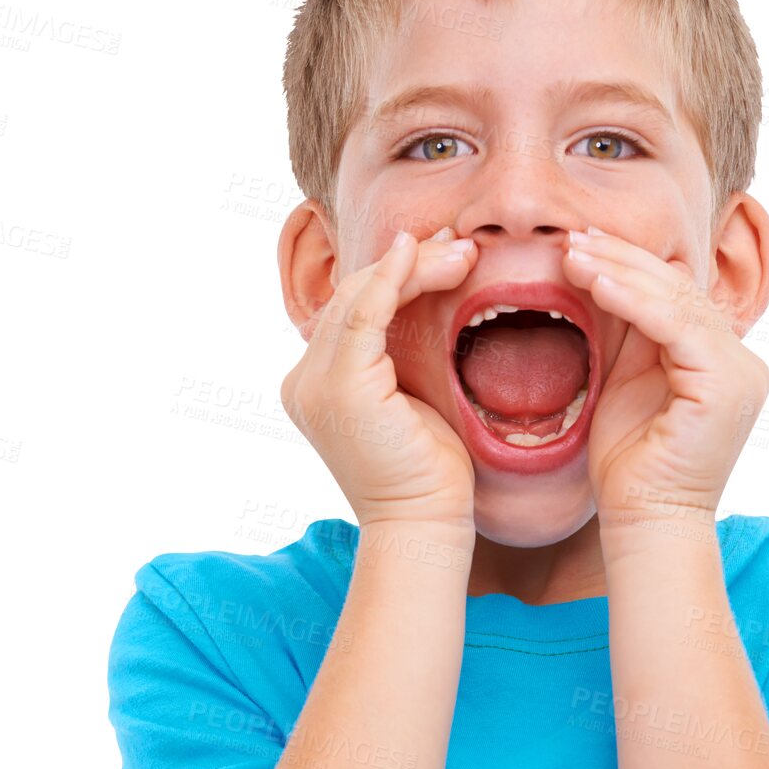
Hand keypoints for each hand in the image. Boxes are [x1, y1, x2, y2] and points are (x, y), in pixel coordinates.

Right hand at [281, 227, 478, 533]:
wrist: (424, 524)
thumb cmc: (431, 474)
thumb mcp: (414, 400)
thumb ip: (403, 357)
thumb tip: (429, 303)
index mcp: (317, 385)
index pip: (353, 311)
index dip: (396, 275)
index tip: (446, 254)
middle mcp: (304, 381)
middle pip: (352, 297)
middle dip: (409, 263)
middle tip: (461, 243)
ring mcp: (315, 384)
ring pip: (359, 298)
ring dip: (414, 266)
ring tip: (463, 252)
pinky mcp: (340, 387)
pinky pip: (364, 313)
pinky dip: (393, 277)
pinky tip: (423, 254)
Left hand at [562, 227, 768, 526]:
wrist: (644, 522)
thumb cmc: (628, 465)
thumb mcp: (626, 383)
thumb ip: (630, 335)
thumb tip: (603, 274)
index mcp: (719, 360)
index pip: (676, 293)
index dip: (629, 263)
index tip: (579, 243)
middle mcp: (741, 361)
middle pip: (680, 288)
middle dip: (623, 257)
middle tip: (573, 236)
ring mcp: (740, 372)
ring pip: (678, 299)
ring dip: (621, 271)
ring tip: (573, 252)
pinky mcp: (727, 385)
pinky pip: (676, 325)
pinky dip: (633, 299)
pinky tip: (595, 282)